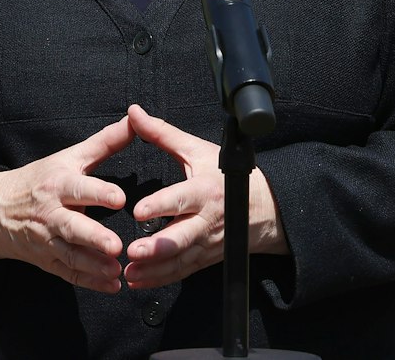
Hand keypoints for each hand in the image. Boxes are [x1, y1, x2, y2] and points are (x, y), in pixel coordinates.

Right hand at [0, 115, 132, 292]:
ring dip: (94, 265)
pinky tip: (112, 285)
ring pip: (71, 255)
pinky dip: (90, 282)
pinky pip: (69, 273)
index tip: (119, 198)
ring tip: (117, 271)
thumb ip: (105, 142)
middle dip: (93, 237)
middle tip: (116, 246)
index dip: (98, 193)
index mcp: (58, 184)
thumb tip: (135, 120)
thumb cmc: (41, 178)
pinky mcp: (48, 260)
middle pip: (72, 226)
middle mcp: (51, 213)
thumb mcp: (69, 157)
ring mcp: (47, 240)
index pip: (79, 189)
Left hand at [122, 105, 285, 290]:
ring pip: (180, 260)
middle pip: (183, 237)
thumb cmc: (226, 176)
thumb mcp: (197, 150)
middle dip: (158, 247)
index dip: (161, 205)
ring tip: (129, 272)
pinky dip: (160, 278)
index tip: (139, 211)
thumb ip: (162, 133)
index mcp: (204, 190)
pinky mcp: (205, 259)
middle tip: (133, 251)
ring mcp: (207, 243)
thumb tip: (134, 113)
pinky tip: (138, 281)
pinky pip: (182, 272)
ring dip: (154, 268)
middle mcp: (207, 220)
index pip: (181, 199)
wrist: (265, 209)